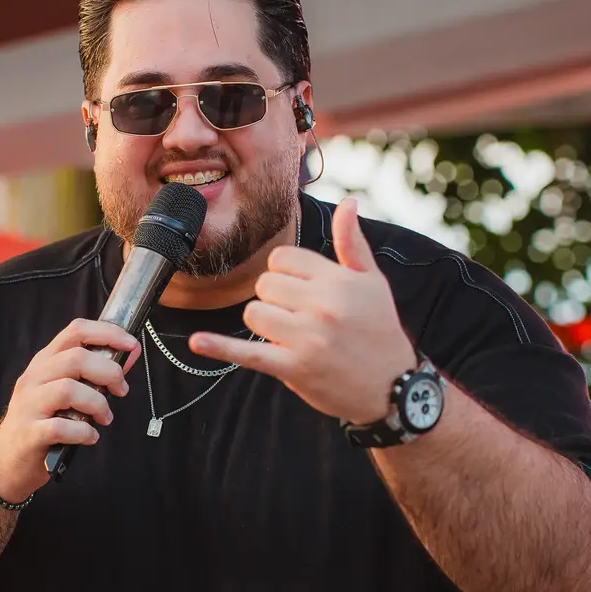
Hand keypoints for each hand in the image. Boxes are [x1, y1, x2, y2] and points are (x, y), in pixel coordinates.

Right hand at [0, 319, 140, 501]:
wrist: (7, 460)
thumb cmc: (43, 421)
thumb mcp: (65, 391)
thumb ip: (94, 373)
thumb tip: (128, 355)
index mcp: (45, 362)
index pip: (75, 331)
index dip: (107, 333)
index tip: (131, 344)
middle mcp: (34, 378)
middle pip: (75, 358)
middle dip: (109, 372)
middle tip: (121, 390)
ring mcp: (28, 405)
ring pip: (68, 389)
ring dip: (97, 404)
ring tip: (105, 418)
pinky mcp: (29, 433)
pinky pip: (61, 427)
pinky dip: (83, 433)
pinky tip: (90, 437)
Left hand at [188, 197, 416, 424]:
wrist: (392, 388)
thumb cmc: (380, 331)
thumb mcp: (373, 282)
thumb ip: (352, 243)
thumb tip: (348, 203)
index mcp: (338, 280)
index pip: (283, 259)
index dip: (286, 274)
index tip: (302, 291)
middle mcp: (323, 305)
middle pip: (264, 285)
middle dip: (274, 299)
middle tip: (300, 317)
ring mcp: (307, 337)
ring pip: (254, 313)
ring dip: (265, 324)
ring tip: (292, 336)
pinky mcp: (294, 367)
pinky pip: (249, 352)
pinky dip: (221, 348)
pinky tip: (198, 343)